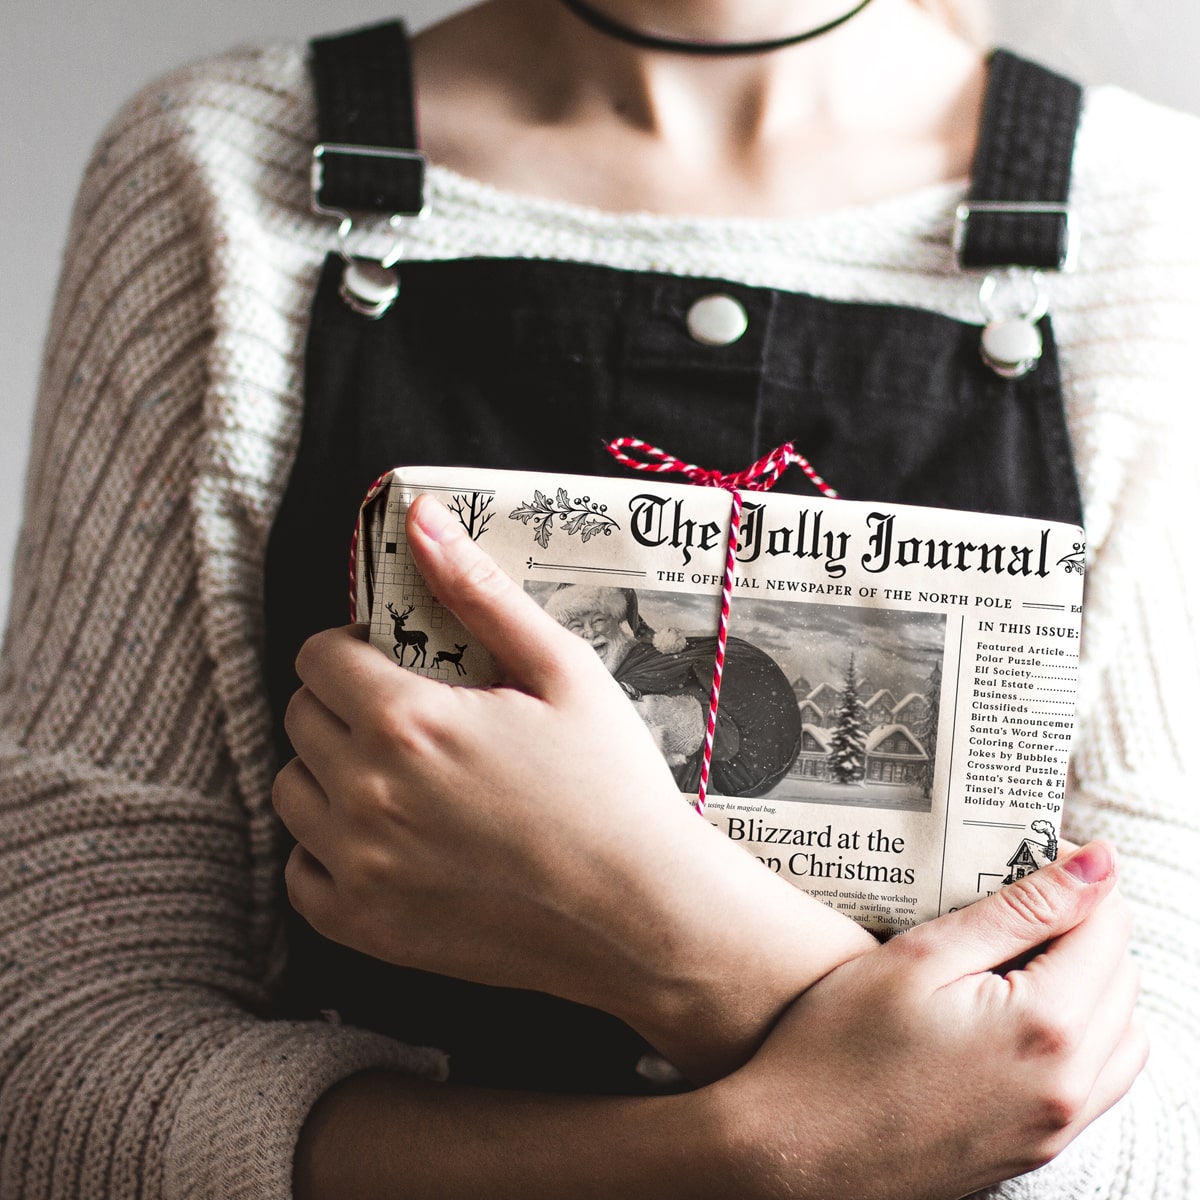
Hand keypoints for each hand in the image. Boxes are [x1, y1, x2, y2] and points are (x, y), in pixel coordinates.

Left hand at [273, 495, 875, 1081]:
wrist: (640, 909)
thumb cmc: (610, 784)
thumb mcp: (561, 669)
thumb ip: (479, 591)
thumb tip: (422, 518)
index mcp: (407, 721)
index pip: (319, 657)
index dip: (354, 646)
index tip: (396, 659)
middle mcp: (366, 794)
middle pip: (300, 717)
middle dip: (342, 700)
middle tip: (408, 712)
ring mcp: (359, 868)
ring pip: (291, 791)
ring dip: (329, 769)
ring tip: (398, 773)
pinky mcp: (365, 926)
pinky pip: (300, 871)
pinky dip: (327, 847)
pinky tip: (387, 837)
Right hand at [708, 841, 1146, 1199]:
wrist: (794, 1153)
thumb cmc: (838, 1047)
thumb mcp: (921, 957)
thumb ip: (1020, 910)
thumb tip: (1098, 864)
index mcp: (1045, 1025)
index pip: (1106, 926)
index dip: (1079, 875)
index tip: (1035, 849)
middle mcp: (1069, 1084)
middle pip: (1122, 976)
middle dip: (1087, 921)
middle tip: (1023, 889)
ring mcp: (1056, 1126)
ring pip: (1123, 1034)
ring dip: (1094, 980)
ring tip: (1025, 949)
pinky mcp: (1037, 1150)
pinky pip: (1101, 1083)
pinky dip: (1088, 1035)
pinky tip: (1026, 1012)